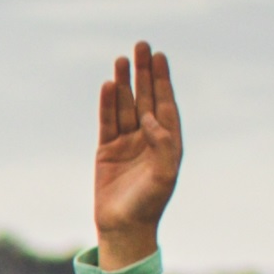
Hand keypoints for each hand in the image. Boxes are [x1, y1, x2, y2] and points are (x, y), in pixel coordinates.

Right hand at [92, 42, 182, 268]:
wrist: (123, 228)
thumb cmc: (149, 205)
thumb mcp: (164, 176)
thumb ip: (163, 145)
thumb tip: (151, 118)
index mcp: (167, 143)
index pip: (165, 104)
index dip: (163, 80)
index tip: (160, 58)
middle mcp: (148, 139)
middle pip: (146, 98)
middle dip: (144, 73)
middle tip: (142, 46)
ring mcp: (127, 143)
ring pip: (126, 106)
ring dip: (125, 83)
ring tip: (122, 59)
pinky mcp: (106, 151)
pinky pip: (107, 121)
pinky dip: (108, 104)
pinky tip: (109, 86)